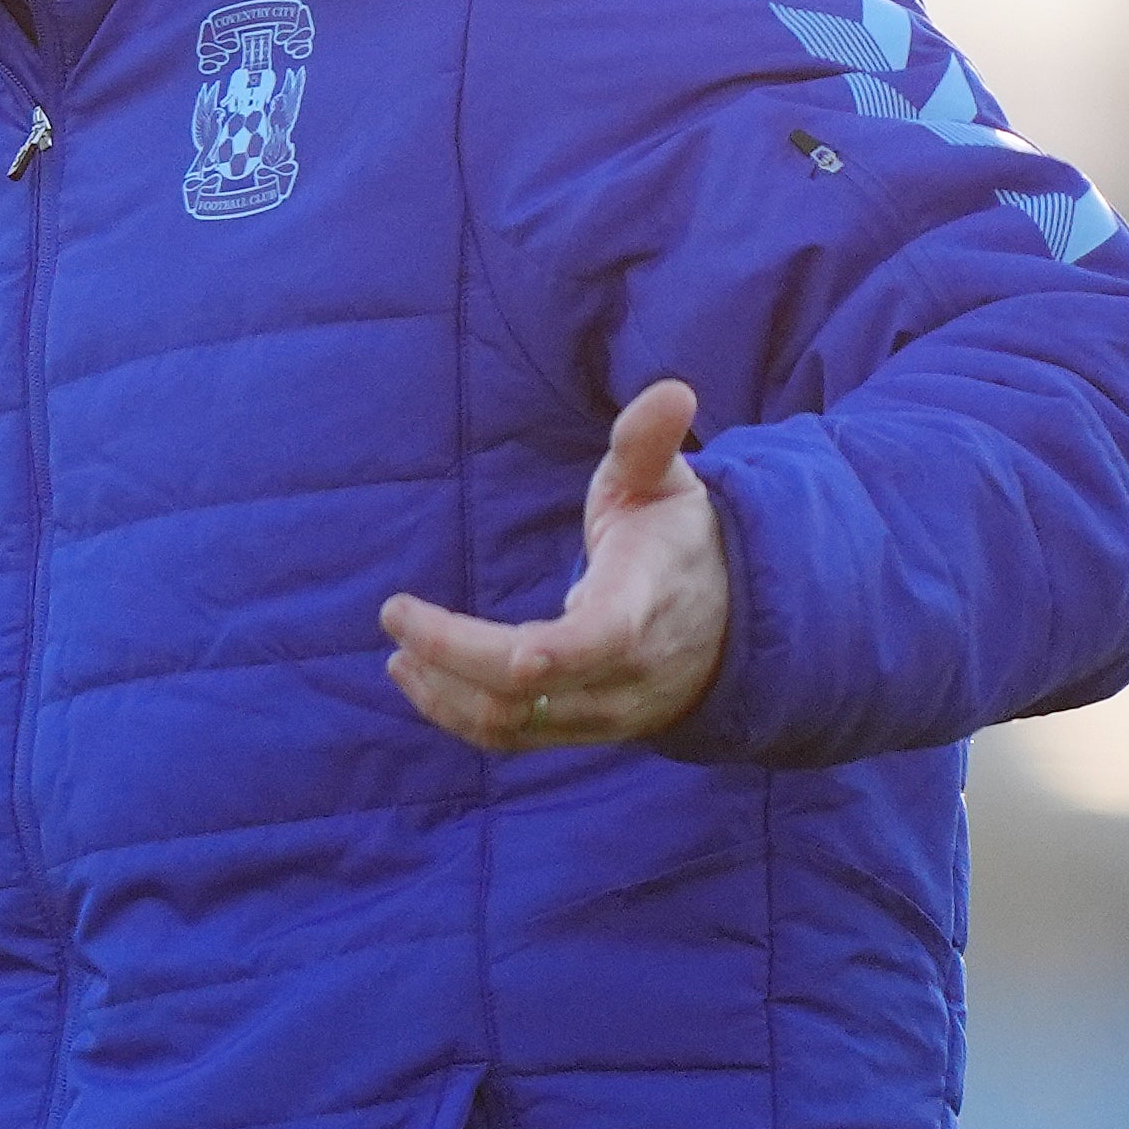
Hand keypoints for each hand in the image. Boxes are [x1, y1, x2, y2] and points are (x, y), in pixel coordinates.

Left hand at [379, 380, 729, 756]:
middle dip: (447, 657)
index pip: (586, 645)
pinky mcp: (585, 730)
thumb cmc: (681, 541)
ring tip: (399, 652)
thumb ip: (650, 446)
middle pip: (523, 692)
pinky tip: (419, 679)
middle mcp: (625, 673)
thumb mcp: (669, 487)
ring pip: (510, 724)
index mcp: (642, 607)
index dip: (513, 648)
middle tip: (394, 615)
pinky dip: (458, 715)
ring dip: (442, 692)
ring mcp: (605, 711)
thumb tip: (672, 391)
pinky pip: (513, 738)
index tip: (422, 617)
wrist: (734, 621)